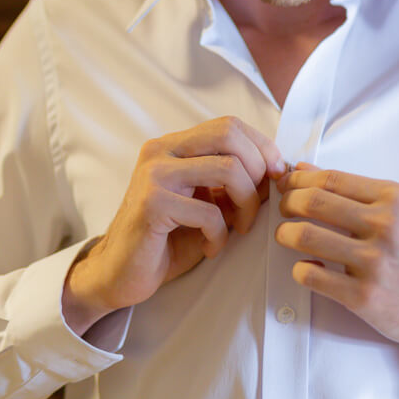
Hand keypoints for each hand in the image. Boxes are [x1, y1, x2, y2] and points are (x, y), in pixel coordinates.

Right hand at [62, 117, 285, 334]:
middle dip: (257, 168)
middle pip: (229, 134)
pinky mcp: (152, 204)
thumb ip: (234, 182)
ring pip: (227, 169)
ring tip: (241, 227)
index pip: (229, 125)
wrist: (120, 274)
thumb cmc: (168, 238)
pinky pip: (209, 212)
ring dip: (246, 204)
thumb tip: (278, 169)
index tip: (276, 176)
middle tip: (259, 201)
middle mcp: (160, 151)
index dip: (261, 147)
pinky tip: (212, 247)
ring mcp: (154, 175)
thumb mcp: (208, 203)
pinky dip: (221, 234)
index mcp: (174, 145)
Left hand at [275, 164, 398, 356]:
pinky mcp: (363, 295)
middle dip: (287, 203)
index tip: (287, 185)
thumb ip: (352, 191)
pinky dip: (300, 269)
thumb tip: (304, 170)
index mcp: (392, 198)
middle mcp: (384, 225)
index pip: (330, 178)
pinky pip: (311, 275)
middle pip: (312, 202)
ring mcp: (374, 261)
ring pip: (305, 236)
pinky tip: (307, 268)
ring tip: (287, 236)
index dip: (299, 180)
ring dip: (285, 234)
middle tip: (284, 210)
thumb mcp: (398, 211)